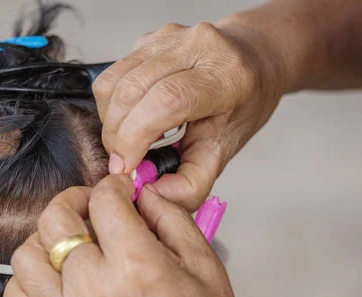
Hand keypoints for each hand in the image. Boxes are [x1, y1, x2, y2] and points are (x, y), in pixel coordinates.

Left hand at [2, 175, 262, 296]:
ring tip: (70, 244)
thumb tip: (141, 194)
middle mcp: (94, 293)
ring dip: (46, 240)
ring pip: (26, 256)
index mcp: (136, 268)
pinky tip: (52, 280)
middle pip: (55, 220)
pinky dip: (26, 282)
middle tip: (91, 207)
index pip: (103, 201)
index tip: (120, 192)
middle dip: (74, 201)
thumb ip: (170, 217)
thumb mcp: (204, 264)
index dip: (112, 186)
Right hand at [92, 21, 284, 211]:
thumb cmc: (241, 105)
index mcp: (225, 76)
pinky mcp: (147, 38)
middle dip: (117, 134)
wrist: (251, 61)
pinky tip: (132, 115)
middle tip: (124, 159)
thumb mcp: (224, 150)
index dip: (136, 136)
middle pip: (132, 90)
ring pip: (113, 82)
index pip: (167, 100)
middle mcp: (196, 46)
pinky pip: (111, 76)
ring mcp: (168, 37)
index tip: (126, 166)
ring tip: (129, 138)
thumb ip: (192, 182)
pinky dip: (111, 105)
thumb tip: (152, 195)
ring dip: (110, 120)